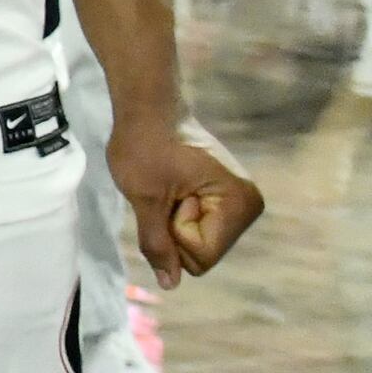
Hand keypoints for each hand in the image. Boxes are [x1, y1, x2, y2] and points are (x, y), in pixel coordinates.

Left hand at [108, 112, 262, 283]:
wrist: (148, 108)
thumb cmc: (144, 145)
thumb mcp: (144, 198)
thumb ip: (158, 244)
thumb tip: (170, 285)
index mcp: (240, 205)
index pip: (201, 257)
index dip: (174, 232)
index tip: (170, 195)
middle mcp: (249, 206)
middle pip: (202, 253)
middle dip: (175, 228)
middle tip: (167, 188)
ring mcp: (239, 202)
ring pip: (198, 241)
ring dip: (174, 220)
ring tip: (170, 185)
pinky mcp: (225, 198)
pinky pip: (198, 226)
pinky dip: (179, 212)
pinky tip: (175, 185)